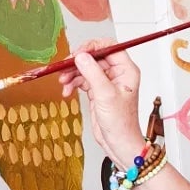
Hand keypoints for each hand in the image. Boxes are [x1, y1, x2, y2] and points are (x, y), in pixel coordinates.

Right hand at [61, 41, 143, 168]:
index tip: (77, 53)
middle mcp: (117, 73)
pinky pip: (82, 80)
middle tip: (64, 67)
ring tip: (63, 82)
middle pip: (94, 57)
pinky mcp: (97, 91)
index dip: (92, 47)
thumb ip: (92, 73)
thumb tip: (81, 56)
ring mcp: (107, 82)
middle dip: (78, 63)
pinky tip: (67, 91)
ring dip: (72, 74)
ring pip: (86, 69)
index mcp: (126, 70)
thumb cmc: (121, 123)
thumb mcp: (105, 95)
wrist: (118, 143)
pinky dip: (73, 84)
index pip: (109, 47)